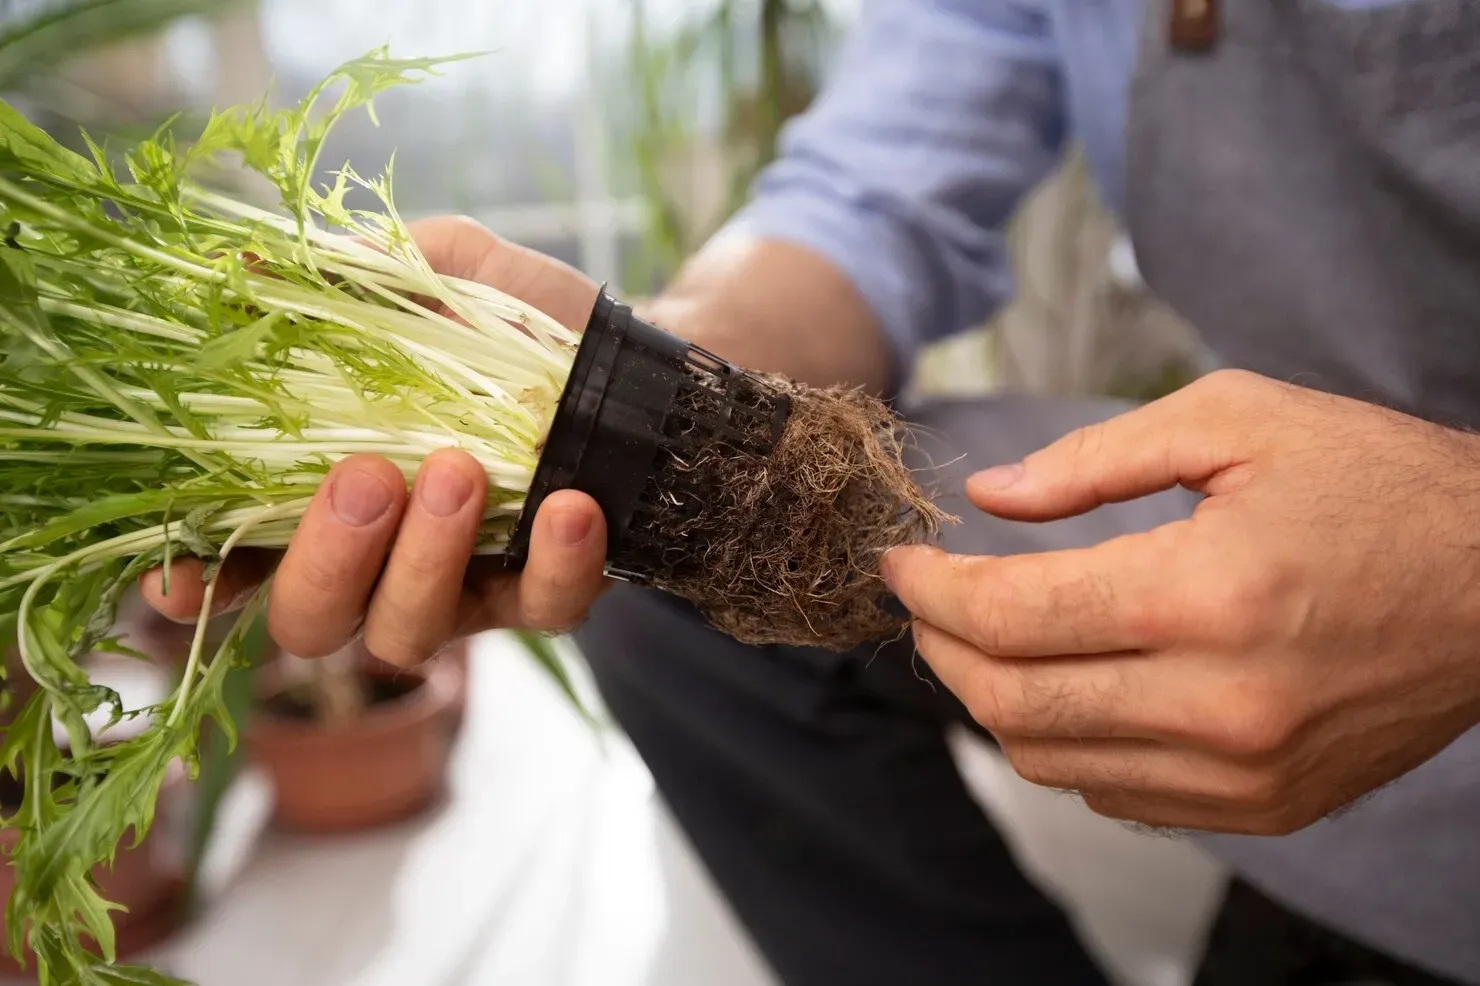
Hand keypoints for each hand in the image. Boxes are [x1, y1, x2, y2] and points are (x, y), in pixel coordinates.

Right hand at [141, 216, 610, 664]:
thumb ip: (361, 276)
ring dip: (425, 561)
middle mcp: (381, 561)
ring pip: (408, 634)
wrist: (649, 362)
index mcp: (326, 492)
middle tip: (367, 475)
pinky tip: (570, 504)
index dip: (196, 580)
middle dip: (325, 560)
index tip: (177, 576)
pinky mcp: (548, 597)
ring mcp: (463, 590)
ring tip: (460, 468)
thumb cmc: (525, 324)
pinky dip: (555, 566)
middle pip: (310, 620)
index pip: (235, 558)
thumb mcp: (446, 274)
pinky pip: (544, 612)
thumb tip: (252, 266)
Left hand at [884, 369, 1479, 834]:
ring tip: (976, 642)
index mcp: (1206, 595)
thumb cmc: (1378, 486)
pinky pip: (1116, 793)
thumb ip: (1098, 458)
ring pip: (1052, 759)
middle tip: (923, 604)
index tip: (901, 563)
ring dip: (990, 701)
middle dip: (939, 649)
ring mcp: (1243, 771)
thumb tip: (994, 493)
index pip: (1009, 615)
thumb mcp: (1238, 422)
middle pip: (1011, 700)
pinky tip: (1062, 686)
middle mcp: (1220, 703)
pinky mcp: (1265, 806)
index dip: (931, 589)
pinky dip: (1063, 743)